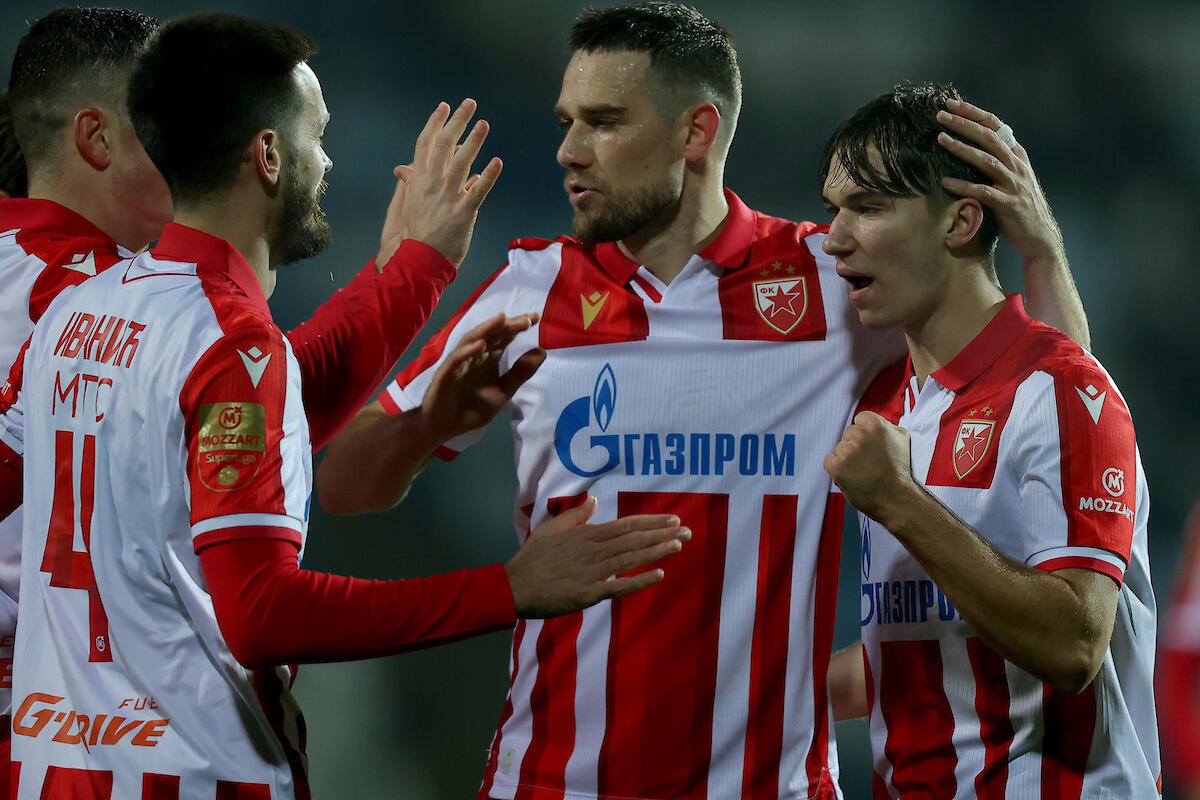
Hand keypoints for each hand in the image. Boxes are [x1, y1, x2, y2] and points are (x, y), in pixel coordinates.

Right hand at [375, 99, 502, 268]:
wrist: (417, 259)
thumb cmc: (414, 233)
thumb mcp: (407, 204)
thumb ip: (410, 183)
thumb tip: (406, 168)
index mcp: (418, 180)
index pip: (426, 144)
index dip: (435, 124)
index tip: (444, 107)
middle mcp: (431, 184)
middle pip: (444, 146)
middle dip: (457, 122)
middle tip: (469, 104)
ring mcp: (447, 198)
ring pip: (461, 163)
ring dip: (473, 141)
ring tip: (484, 124)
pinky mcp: (463, 214)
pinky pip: (477, 192)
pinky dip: (488, 176)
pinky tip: (497, 162)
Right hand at [421, 313, 545, 440]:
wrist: (445, 426)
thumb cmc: (472, 409)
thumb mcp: (503, 391)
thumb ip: (520, 373)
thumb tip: (542, 351)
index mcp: (489, 358)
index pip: (505, 337)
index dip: (518, 327)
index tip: (536, 317)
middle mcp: (475, 355)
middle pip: (492, 335)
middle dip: (508, 325)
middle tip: (527, 319)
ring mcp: (459, 363)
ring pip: (473, 340)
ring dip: (487, 329)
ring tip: (503, 319)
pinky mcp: (446, 374)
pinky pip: (456, 360)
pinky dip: (467, 351)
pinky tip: (480, 345)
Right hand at [505, 497, 690, 617]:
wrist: (515, 585)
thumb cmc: (532, 558)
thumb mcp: (551, 529)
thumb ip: (575, 516)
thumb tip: (593, 501)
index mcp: (587, 535)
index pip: (626, 526)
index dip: (651, 522)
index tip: (672, 519)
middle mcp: (594, 550)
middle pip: (633, 540)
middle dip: (662, 534)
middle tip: (687, 530)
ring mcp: (593, 572)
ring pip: (630, 559)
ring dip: (656, 551)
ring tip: (678, 545)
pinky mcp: (588, 593)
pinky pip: (619, 586)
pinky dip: (639, 581)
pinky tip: (659, 575)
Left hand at [822, 411, 916, 524]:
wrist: (896, 497)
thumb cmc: (900, 470)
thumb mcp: (901, 437)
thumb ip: (886, 425)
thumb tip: (872, 422)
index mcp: (875, 424)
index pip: (859, 419)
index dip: (866, 434)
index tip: (872, 445)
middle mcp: (859, 434)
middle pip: (848, 434)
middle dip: (856, 445)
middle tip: (869, 461)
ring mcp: (846, 450)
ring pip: (839, 448)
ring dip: (847, 458)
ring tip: (863, 471)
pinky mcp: (836, 466)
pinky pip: (829, 461)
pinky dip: (837, 468)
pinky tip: (852, 475)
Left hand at [936, 98, 1064, 265]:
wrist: (1040, 236)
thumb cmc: (1022, 207)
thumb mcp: (1015, 178)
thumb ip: (1000, 161)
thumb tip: (978, 144)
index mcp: (1018, 156)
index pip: (996, 126)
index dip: (974, 114)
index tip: (953, 104)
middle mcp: (1017, 166)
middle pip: (989, 138)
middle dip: (964, 124)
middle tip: (941, 115)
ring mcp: (1014, 184)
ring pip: (986, 160)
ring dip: (962, 148)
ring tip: (941, 139)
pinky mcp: (1008, 204)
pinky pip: (983, 192)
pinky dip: (964, 186)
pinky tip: (946, 182)